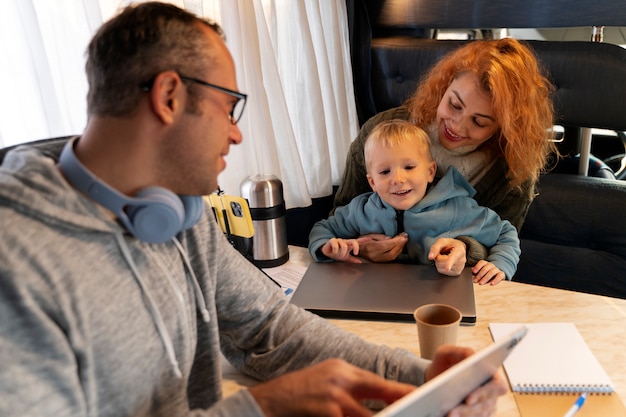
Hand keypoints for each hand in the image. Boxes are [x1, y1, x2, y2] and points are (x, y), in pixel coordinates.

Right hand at [248, 358, 415, 416]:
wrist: (267, 402)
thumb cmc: (297, 394)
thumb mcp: (326, 381)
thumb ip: (352, 390)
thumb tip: (378, 400)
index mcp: (344, 370)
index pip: (382, 384)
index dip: (403, 394)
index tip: (419, 399)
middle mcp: (342, 379)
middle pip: (384, 392)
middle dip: (401, 406)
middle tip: (413, 411)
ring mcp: (335, 397)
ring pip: (371, 415)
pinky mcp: (327, 412)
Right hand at [321, 237, 369, 262]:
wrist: (327, 252)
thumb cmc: (337, 253)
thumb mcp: (345, 258)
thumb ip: (352, 259)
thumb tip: (360, 262)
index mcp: (349, 245)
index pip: (357, 241)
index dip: (364, 240)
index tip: (370, 238)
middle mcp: (345, 241)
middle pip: (353, 241)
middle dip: (356, 247)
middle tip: (356, 253)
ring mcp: (339, 240)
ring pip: (344, 246)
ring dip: (342, 253)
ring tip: (338, 255)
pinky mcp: (332, 240)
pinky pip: (336, 245)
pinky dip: (335, 250)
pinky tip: (333, 252)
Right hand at [357, 233, 407, 262]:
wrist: (357, 250)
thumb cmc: (363, 241)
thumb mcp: (370, 235)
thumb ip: (381, 237)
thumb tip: (391, 239)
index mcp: (370, 247)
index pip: (386, 245)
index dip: (396, 241)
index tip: (403, 237)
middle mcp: (374, 256)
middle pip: (391, 252)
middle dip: (400, 245)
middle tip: (405, 238)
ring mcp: (377, 260)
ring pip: (392, 256)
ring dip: (399, 249)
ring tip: (403, 242)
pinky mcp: (379, 262)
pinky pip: (390, 259)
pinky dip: (396, 253)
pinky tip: (399, 247)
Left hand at [425, 345, 507, 416]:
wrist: (434, 376)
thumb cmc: (444, 362)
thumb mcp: (447, 352)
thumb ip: (461, 351)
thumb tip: (473, 356)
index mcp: (490, 374)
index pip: (497, 385)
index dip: (485, 393)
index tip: (469, 398)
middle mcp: (490, 391)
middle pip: (487, 404)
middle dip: (469, 409)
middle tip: (452, 411)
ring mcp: (484, 405)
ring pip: (480, 414)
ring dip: (464, 415)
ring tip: (448, 415)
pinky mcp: (475, 413)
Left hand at [428, 238, 466, 275]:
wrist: (459, 248)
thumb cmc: (451, 244)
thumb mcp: (442, 241)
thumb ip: (435, 247)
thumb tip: (430, 257)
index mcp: (460, 251)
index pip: (453, 258)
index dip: (449, 263)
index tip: (447, 268)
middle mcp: (461, 260)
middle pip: (442, 262)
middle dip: (438, 257)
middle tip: (442, 253)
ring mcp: (459, 268)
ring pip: (441, 268)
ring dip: (439, 262)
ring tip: (444, 257)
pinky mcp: (456, 273)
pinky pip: (442, 271)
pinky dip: (440, 267)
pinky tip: (445, 262)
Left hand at [472, 260, 505, 284]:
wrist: (498, 274)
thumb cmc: (486, 273)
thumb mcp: (481, 272)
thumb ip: (476, 272)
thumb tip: (469, 272)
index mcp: (485, 264)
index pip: (482, 262)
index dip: (477, 266)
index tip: (473, 271)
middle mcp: (491, 265)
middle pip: (486, 268)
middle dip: (480, 275)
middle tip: (475, 280)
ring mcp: (497, 269)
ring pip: (492, 272)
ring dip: (485, 278)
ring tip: (481, 283)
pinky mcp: (502, 274)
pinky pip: (499, 276)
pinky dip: (495, 280)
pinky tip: (491, 284)